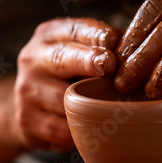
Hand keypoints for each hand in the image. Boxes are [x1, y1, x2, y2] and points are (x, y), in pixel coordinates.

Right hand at [13, 18, 118, 150]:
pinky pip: (61, 129)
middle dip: (87, 61)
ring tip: (111, 111)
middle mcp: (33, 60)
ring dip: (90, 106)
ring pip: (64, 100)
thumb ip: (103, 48)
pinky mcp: (28, 120)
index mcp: (49, 36)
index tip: (113, 41)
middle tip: (109, 65)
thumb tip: (134, 52)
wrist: (31, 108)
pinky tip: (91, 131)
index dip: (94, 35)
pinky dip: (80, 132)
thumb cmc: (68, 76)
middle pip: (61, 58)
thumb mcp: (80, 53)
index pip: (73, 30)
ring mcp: (27, 91)